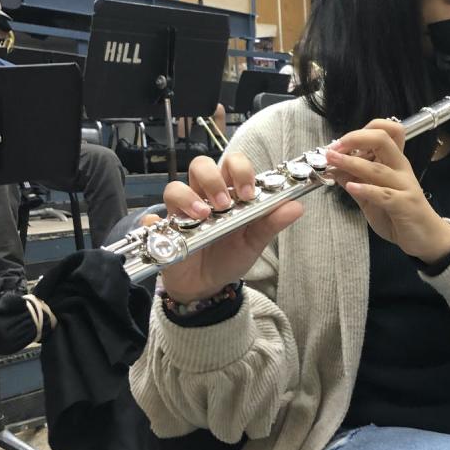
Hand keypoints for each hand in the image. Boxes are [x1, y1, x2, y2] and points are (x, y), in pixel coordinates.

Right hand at [157, 154, 303, 303]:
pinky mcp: (163, 230)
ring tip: (204, 217)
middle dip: (212, 180)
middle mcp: (203, 196)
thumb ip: (273, 222)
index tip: (248, 193)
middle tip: (224, 204)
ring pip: (174, 187)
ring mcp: (181, 212)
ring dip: (188, 198)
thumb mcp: (255, 241)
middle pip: (200, 166)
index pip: (231, 164)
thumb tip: (297, 206)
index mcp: (229, 193)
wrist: (208, 286)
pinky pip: (151, 221)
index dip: (240, 170)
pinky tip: (166, 231)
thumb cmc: (230, 256)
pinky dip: (156, 224)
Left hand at [326, 119, 449, 263]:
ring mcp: (404, 186)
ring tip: (333, 161)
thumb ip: (356, 182)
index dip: (359, 132)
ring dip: (352, 163)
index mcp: (394, 162)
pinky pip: (384, 194)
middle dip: (355, 138)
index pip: (384, 132)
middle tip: (334, 147)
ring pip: (377, 168)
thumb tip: (334, 168)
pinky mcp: (404, 204)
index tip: (338, 143)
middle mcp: (400, 168)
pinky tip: (350, 187)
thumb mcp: (371, 197)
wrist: (427, 237)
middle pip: (382, 140)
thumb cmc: (400, 214)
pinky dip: (366, 189)